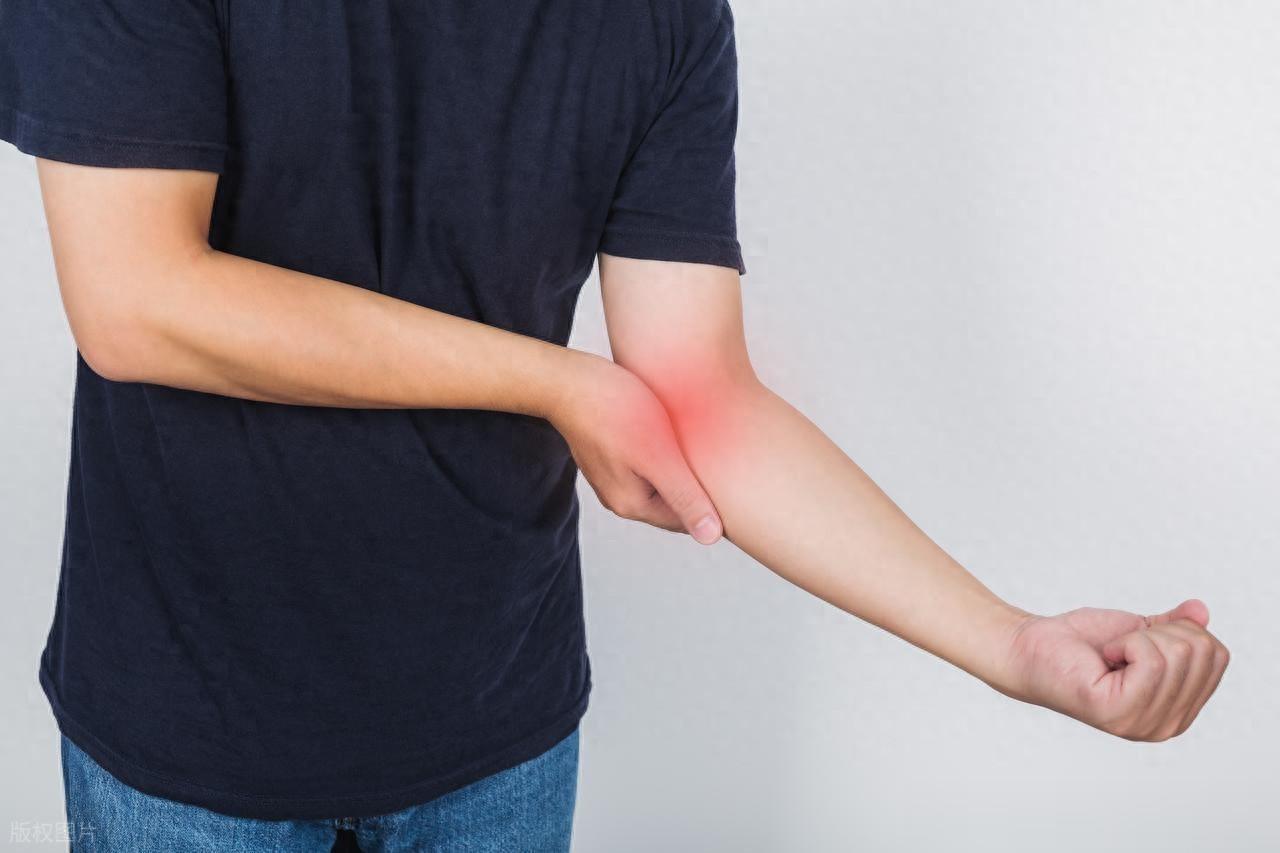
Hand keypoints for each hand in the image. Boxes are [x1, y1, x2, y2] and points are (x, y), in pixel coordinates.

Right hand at [547, 353, 722, 543]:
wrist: (567, 380)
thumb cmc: (615, 411)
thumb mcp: (659, 457)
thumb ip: (685, 497)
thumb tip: (711, 538)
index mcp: (632, 505)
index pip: (685, 520)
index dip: (711, 503)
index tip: (731, 476)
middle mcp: (618, 497)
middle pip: (672, 502)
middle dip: (694, 483)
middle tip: (720, 454)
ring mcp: (611, 476)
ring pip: (659, 480)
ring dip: (678, 465)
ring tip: (698, 439)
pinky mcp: (608, 454)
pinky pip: (645, 462)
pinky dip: (662, 451)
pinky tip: (672, 428)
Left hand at [995, 599, 1229, 740]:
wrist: (1031, 645)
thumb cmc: (1081, 642)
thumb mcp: (1139, 630)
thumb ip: (1175, 627)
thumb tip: (1201, 611)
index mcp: (1180, 711)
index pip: (1217, 656)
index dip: (1179, 631)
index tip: (1140, 641)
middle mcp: (1167, 727)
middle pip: (1200, 651)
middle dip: (1158, 632)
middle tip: (1120, 646)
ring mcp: (1143, 725)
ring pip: (1175, 652)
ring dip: (1137, 638)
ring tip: (1109, 654)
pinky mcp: (1118, 713)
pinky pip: (1149, 659)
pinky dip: (1124, 643)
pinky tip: (1103, 657)